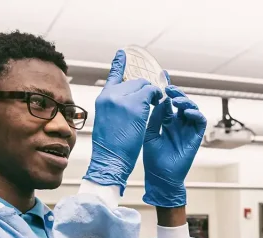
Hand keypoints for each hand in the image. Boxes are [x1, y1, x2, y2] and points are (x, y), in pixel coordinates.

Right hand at [84, 50, 162, 192]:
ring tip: (156, 104)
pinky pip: (152, 93)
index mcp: (103, 99)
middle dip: (145, 90)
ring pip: (144, 86)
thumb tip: (126, 102)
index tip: (122, 52)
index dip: (119, 63)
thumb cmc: (110, 148)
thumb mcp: (107, 122)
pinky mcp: (135, 105)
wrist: (109, 160)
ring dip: (153, 94)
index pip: (112, 76)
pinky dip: (158, 97)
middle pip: (134, 82)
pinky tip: (159, 104)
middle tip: (153, 100)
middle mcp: (111, 95)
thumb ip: (114, 107)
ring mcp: (122, 99)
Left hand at [141, 82, 205, 207]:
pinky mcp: (196, 137)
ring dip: (185, 101)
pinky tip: (185, 112)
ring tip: (176, 99)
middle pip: (181, 102)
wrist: (160, 177)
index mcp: (166, 122)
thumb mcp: (149, 133)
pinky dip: (195, 114)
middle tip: (168, 88)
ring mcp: (188, 130)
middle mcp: (178, 123)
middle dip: (176, 92)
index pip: (168, 101)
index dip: (166, 89)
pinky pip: (200, 121)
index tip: (162, 76)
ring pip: (191, 108)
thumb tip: (160, 100)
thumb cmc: (153, 158)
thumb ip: (155, 117)